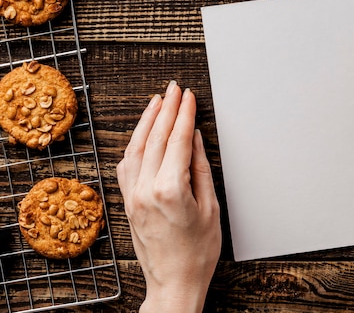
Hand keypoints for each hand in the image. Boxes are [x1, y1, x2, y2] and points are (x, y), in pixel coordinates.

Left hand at [117, 81, 220, 312]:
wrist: (173, 283)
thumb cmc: (197, 252)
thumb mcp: (210, 207)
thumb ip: (200, 168)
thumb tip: (193, 139)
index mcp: (170, 190)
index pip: (177, 140)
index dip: (184, 114)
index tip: (189, 97)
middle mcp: (145, 189)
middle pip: (155, 138)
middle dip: (166, 109)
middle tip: (174, 89)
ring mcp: (132, 196)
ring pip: (135, 147)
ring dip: (146, 121)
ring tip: (157, 101)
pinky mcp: (127, 202)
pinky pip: (126, 165)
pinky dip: (134, 144)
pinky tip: (141, 134)